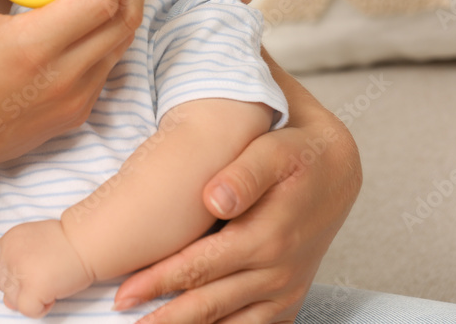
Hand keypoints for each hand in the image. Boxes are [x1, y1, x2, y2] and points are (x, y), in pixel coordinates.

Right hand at [0, 0, 146, 202]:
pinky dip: (115, 33)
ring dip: (131, 3)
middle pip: (124, 20)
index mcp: (31, 48)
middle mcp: (62, 78)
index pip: (99, 1)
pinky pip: (109, 66)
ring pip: (123, 45)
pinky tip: (105, 11)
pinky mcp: (76, 114)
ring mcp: (74, 101)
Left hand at [0, 219, 94, 317]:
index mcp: (8, 240)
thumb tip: (7, 301)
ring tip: (50, 283)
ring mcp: (19, 272)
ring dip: (30, 298)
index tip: (28, 269)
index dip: (10, 270)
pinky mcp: (32, 288)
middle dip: (20, 286)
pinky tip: (54, 294)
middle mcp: (9, 255)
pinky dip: (41, 308)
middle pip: (2, 284)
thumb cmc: (65, 242)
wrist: (86, 242)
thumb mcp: (34, 244)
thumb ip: (16, 265)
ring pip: (12, 300)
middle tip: (45, 275)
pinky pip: (28, 310)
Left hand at [113, 94, 360, 323]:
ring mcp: (285, 290)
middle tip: (118, 315)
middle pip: (209, 304)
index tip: (123, 292)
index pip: (202, 267)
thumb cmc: (297, 153)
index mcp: (268, 237)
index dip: (159, 282)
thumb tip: (214, 198)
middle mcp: (278, 272)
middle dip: (162, 316)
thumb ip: (245, 173)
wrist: (337, 168)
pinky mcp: (289, 299)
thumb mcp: (275, 149)